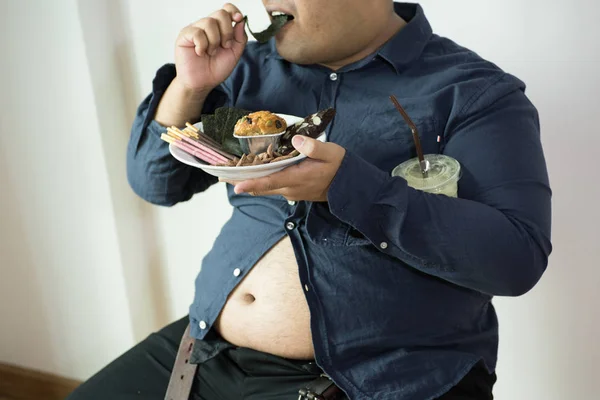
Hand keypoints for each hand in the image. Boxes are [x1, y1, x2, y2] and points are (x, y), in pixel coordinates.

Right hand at [175, 3, 246, 92]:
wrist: (202, 83)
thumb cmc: (216, 69)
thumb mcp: (234, 54)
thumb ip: (240, 38)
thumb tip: (241, 20)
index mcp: (219, 28)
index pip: (227, 9)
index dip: (233, 11)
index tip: (238, 19)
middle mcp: (207, 26)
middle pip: (220, 14)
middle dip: (227, 32)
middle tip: (224, 46)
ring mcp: (195, 29)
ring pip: (209, 22)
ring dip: (214, 41)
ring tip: (211, 53)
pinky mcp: (184, 35)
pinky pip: (197, 32)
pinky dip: (202, 45)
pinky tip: (200, 53)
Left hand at [220, 136, 346, 201]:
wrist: (349, 186)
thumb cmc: (340, 167)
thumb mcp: (331, 152)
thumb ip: (314, 146)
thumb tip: (296, 140)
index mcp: (297, 179)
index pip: (270, 182)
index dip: (252, 184)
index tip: (235, 186)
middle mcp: (290, 189)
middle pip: (261, 187)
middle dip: (241, 182)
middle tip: (221, 176)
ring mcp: (291, 192)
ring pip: (265, 188)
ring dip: (250, 182)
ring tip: (231, 174)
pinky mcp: (293, 191)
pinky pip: (272, 187)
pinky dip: (261, 181)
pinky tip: (253, 173)